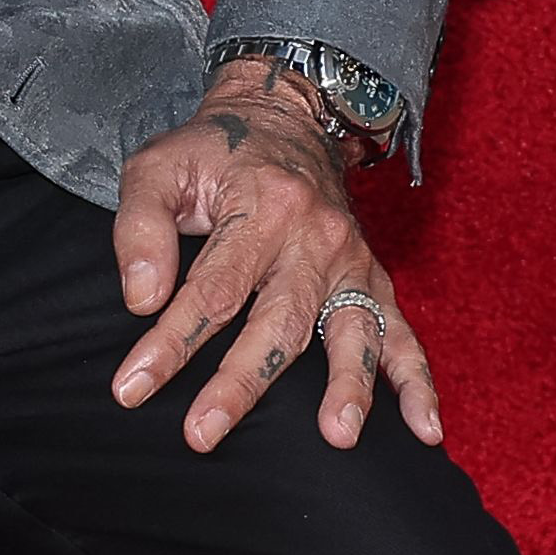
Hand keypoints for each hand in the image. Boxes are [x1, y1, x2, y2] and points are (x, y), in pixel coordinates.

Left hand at [109, 58, 443, 453]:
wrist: (284, 118)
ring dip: (348, 385)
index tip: (131, 388)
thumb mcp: (158, 168)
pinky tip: (424, 429)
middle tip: (202, 434)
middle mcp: (313, 235)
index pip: (211, 289)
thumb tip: (141, 299)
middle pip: (279, 320)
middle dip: (241, 382)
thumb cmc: (211, 152)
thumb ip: (141, 228)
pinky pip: (401, 333)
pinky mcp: (372, 279)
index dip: (169, 342)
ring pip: (351, 329)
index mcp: (260, 206)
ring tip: (338, 436)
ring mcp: (350, 260)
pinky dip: (415, 381)